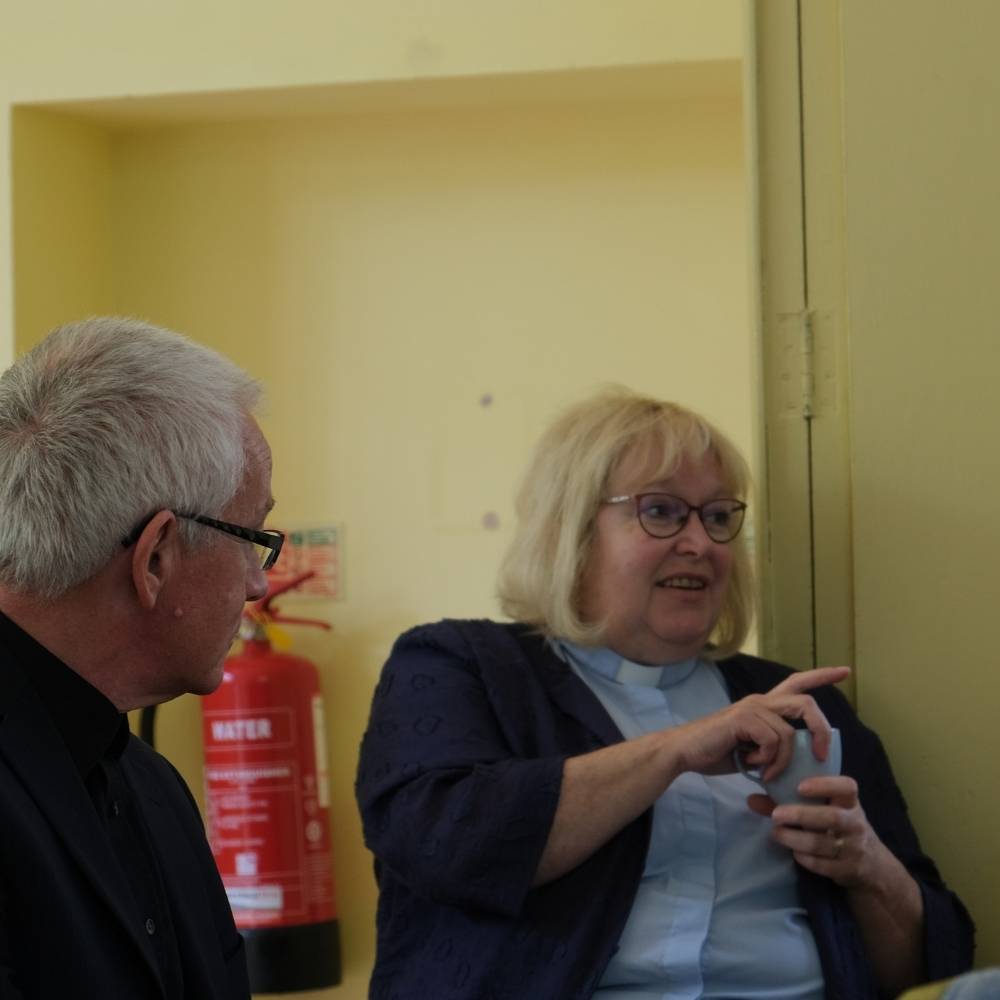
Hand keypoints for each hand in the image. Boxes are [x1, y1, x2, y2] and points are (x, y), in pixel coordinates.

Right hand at [672, 666, 849, 778]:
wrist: (685, 752)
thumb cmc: (716, 752)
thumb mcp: (753, 751)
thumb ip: (773, 748)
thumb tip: (795, 760)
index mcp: (763, 705)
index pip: (796, 682)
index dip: (821, 676)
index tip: (845, 671)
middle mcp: (760, 701)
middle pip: (804, 702)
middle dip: (820, 729)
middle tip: (820, 756)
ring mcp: (751, 708)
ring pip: (789, 733)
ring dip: (783, 761)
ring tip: (766, 773)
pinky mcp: (743, 718)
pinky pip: (773, 740)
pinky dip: (769, 761)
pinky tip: (753, 767)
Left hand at [748, 775, 883, 887]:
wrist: (872, 864)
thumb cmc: (838, 827)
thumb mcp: (823, 810)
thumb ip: (787, 802)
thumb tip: (751, 800)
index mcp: (850, 802)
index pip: (847, 787)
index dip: (825, 785)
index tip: (800, 786)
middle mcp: (855, 823)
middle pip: (832, 817)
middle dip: (801, 815)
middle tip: (776, 815)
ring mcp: (854, 848)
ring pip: (824, 843)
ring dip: (796, 839)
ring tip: (777, 833)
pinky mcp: (849, 869)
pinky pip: (824, 865)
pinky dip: (806, 859)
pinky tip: (794, 853)